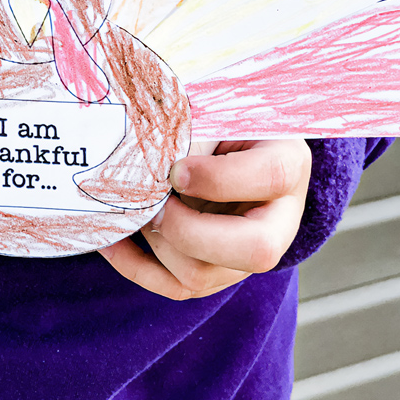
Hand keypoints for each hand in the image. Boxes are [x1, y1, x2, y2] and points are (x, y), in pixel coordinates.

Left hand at [98, 139, 311, 299]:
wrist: (222, 144)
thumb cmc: (220, 123)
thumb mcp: (215, 112)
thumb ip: (191, 130)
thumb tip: (146, 162)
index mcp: (287, 165)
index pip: (271, 178)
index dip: (218, 179)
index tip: (176, 169)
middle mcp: (279, 220)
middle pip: (255, 250)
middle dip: (189, 231)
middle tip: (155, 203)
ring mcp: (246, 254)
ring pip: (204, 274)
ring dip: (158, 244)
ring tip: (137, 210)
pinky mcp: (214, 273)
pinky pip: (175, 287)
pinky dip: (135, 266)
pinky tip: (112, 241)